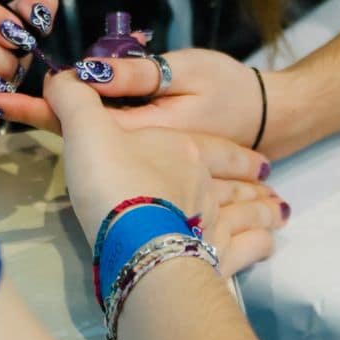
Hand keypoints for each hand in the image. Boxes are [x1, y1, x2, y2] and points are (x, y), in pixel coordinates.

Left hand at [1, 47, 266, 149]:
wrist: (269, 121)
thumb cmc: (229, 90)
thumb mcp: (186, 73)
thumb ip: (136, 75)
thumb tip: (83, 72)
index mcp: (134, 134)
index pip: (69, 118)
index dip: (26, 106)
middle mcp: (129, 151)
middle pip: (70, 127)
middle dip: (35, 105)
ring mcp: (136, 155)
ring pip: (86, 129)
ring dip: (60, 105)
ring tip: (25, 85)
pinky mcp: (144, 150)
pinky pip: (106, 129)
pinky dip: (88, 107)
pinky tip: (81, 86)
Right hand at [44, 71, 287, 279]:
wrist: (138, 245)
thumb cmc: (117, 182)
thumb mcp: (90, 129)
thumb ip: (77, 101)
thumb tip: (62, 77)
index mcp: (185, 152)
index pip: (216, 150)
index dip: (236, 155)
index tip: (258, 162)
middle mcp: (207, 187)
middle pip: (237, 185)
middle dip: (254, 187)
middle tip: (273, 193)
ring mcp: (215, 226)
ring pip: (249, 216)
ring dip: (263, 213)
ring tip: (277, 214)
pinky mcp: (215, 262)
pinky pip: (247, 251)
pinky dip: (259, 246)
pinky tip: (265, 246)